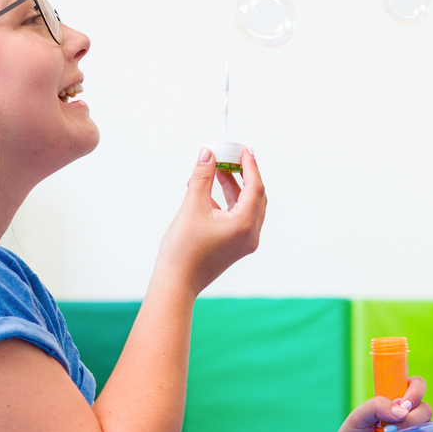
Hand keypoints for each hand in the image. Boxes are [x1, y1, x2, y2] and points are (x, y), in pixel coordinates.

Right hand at [156, 146, 266, 292]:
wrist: (177, 282)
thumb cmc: (183, 250)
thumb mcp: (192, 206)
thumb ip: (202, 177)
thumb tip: (208, 154)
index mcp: (245, 224)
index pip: (255, 186)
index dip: (249, 165)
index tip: (243, 150)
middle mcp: (250, 234)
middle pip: (255, 196)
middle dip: (243, 174)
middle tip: (230, 157)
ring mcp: (244, 242)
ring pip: (246, 206)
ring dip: (233, 188)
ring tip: (215, 172)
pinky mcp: (235, 246)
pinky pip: (239, 217)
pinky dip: (228, 202)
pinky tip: (210, 193)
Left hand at [329, 376, 430, 431]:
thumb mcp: (359, 416)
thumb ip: (377, 406)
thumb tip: (402, 412)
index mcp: (396, 397)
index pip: (416, 384)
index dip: (416, 391)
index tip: (404, 405)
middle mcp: (408, 412)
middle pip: (425, 408)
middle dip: (411, 418)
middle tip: (389, 428)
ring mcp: (413, 430)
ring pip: (426, 426)